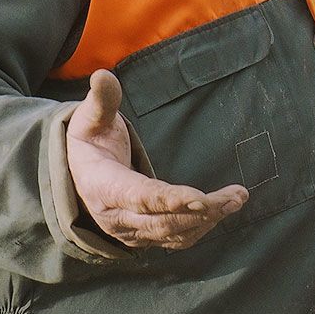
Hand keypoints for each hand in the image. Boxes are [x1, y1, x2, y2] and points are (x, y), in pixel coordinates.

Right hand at [65, 70, 247, 248]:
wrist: (77, 175)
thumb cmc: (87, 142)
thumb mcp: (88, 119)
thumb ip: (100, 100)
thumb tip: (102, 74)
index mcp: (102, 187)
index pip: (139, 197)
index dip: (170, 200)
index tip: (202, 198)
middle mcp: (115, 217)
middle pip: (162, 221)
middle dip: (202, 211)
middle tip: (236, 196)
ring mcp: (129, 232)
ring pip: (172, 233)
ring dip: (208, 220)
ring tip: (237, 199)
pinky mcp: (142, 237)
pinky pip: (173, 239)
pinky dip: (199, 228)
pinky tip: (221, 212)